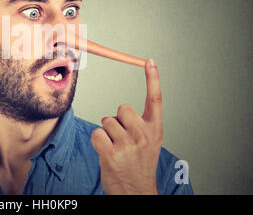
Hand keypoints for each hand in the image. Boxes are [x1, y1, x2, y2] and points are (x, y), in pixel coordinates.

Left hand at [91, 58, 162, 194]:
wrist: (136, 192)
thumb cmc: (139, 165)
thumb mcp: (149, 143)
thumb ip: (140, 125)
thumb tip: (122, 110)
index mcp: (154, 130)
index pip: (155, 100)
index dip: (153, 79)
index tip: (150, 61)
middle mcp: (144, 135)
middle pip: (122, 108)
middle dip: (118, 119)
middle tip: (122, 137)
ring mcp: (128, 145)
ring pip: (107, 121)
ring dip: (107, 133)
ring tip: (116, 148)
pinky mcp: (111, 153)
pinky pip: (97, 133)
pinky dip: (99, 142)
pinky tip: (107, 153)